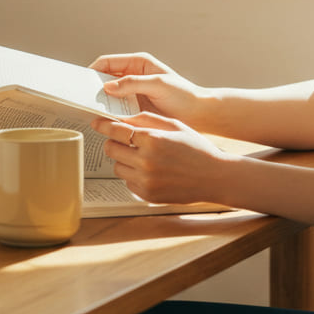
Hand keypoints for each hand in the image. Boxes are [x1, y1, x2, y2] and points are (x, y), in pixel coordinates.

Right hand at [90, 52, 204, 124]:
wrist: (198, 114)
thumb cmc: (184, 95)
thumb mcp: (158, 84)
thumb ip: (132, 83)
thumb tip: (108, 86)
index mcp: (138, 63)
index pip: (107, 62)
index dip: (92, 70)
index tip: (82, 82)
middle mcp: (133, 76)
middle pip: (104, 79)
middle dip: (93, 87)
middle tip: (82, 98)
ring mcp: (133, 93)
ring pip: (109, 95)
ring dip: (101, 102)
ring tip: (92, 110)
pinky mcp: (135, 108)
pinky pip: (116, 109)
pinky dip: (109, 113)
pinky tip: (105, 120)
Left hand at [93, 113, 234, 206]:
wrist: (215, 176)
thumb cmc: (197, 148)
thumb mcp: (175, 125)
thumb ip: (147, 119)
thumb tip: (122, 118)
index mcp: (153, 140)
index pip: (116, 130)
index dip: (104, 125)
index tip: (98, 123)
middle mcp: (146, 161)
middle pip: (112, 149)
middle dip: (114, 142)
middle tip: (123, 140)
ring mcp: (145, 180)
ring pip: (117, 167)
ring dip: (123, 159)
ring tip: (141, 156)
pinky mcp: (147, 195)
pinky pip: (128, 182)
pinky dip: (133, 175)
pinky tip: (150, 170)